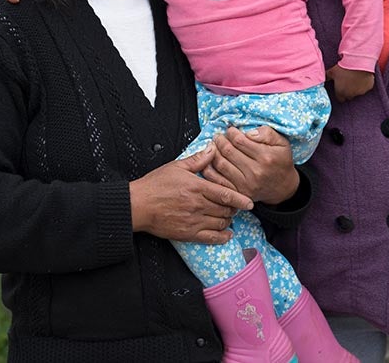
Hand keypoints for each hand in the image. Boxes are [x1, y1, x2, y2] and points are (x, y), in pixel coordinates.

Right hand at [129, 147, 252, 244]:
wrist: (138, 205)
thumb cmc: (155, 185)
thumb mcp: (176, 167)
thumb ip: (198, 160)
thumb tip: (212, 149)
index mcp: (197, 188)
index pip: (225, 194)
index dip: (240, 199)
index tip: (250, 202)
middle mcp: (198, 206)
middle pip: (225, 210)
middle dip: (234, 209)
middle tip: (234, 206)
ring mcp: (193, 221)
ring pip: (220, 224)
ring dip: (228, 221)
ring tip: (228, 216)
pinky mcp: (187, 234)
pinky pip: (210, 238)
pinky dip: (222, 237)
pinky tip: (227, 234)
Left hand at [206, 127, 298, 204]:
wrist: (283, 187)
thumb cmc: (281, 161)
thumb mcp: (282, 143)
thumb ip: (267, 133)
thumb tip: (249, 133)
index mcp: (265, 157)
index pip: (239, 141)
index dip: (231, 132)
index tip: (230, 130)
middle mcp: (255, 172)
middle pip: (228, 151)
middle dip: (220, 140)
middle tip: (218, 136)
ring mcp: (245, 184)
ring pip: (221, 164)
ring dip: (213, 152)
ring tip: (214, 146)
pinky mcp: (238, 193)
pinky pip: (218, 179)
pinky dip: (210, 169)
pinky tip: (210, 160)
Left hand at [326, 65, 374, 101]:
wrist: (357, 62)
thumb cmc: (342, 67)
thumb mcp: (331, 72)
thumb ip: (326, 78)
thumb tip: (318, 80)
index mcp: (341, 93)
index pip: (340, 99)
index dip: (340, 93)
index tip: (340, 87)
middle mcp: (351, 95)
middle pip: (349, 96)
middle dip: (348, 91)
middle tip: (347, 82)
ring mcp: (360, 92)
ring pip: (358, 92)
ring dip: (356, 88)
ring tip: (355, 78)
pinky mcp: (368, 87)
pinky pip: (366, 87)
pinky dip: (364, 83)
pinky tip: (362, 76)